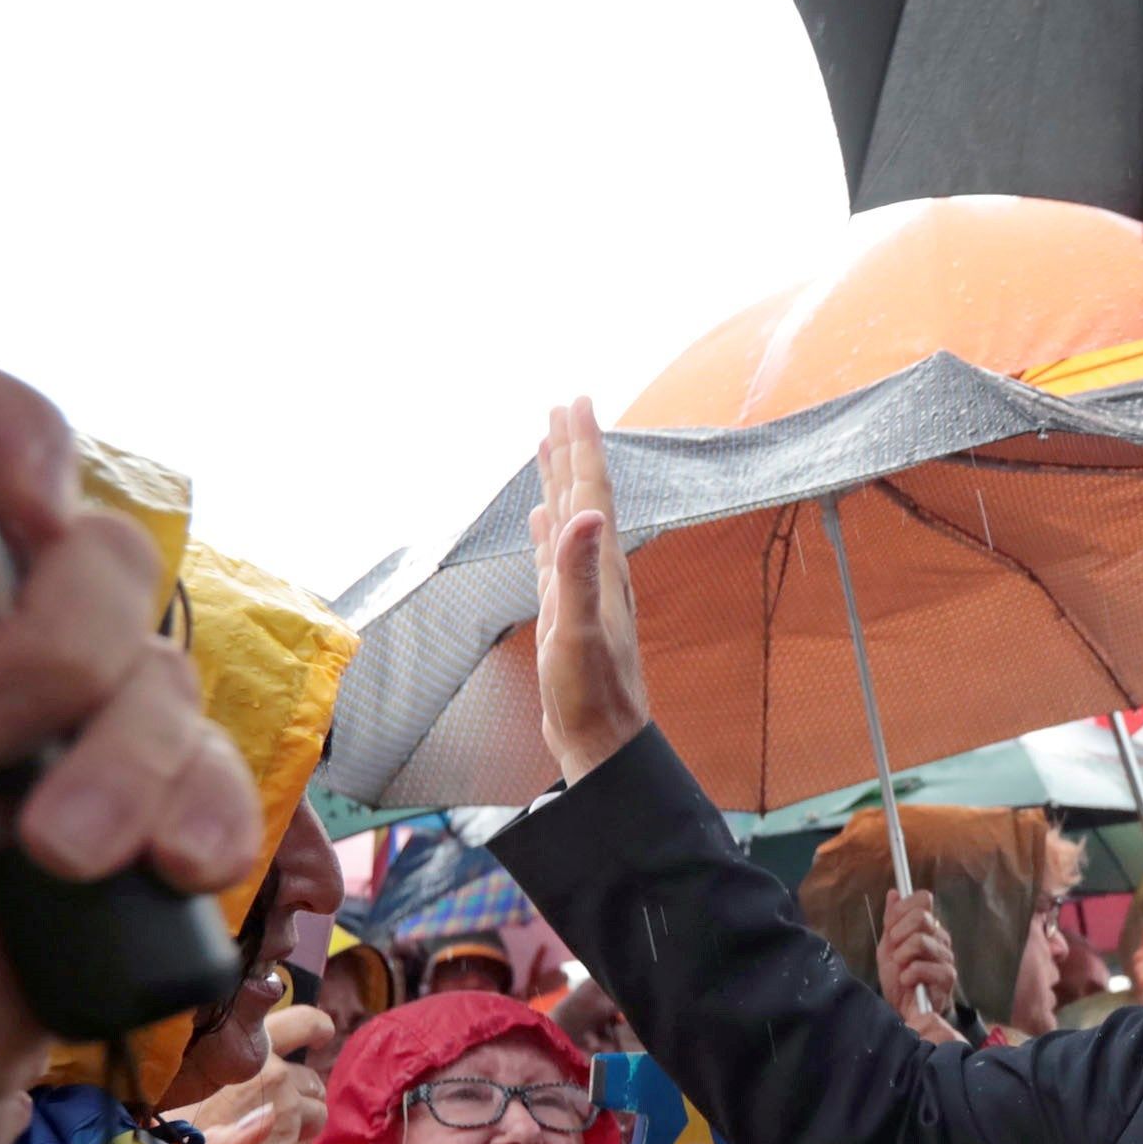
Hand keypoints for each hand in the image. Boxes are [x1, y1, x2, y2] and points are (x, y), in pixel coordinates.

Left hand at [0, 358, 260, 1143]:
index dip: (12, 439)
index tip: (14, 484)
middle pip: (101, 546)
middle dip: (65, 640)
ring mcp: (67, 735)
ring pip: (168, 671)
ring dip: (116, 766)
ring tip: (42, 849)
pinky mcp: (137, 826)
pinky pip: (222, 780)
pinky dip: (192, 825)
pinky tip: (135, 873)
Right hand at [183, 1020, 329, 1143]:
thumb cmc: (168, 1112)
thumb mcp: (192, 1070)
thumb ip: (227, 1056)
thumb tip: (256, 1050)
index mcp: (250, 1046)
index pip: (304, 1022)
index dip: (317, 1027)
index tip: (321, 1033)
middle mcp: (275, 1075)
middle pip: (311, 1078)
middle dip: (301, 1091)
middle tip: (273, 1101)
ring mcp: (286, 1112)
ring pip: (315, 1113)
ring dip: (299, 1120)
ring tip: (261, 1128)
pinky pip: (298, 1141)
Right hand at [527, 397, 650, 783]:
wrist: (600, 740)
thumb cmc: (591, 693)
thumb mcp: (580, 630)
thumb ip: (580, 573)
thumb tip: (587, 515)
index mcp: (599, 566)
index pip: (590, 491)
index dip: (582, 446)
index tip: (574, 403)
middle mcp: (594, 570)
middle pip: (582, 495)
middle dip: (571, 449)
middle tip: (562, 407)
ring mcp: (579, 590)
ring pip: (568, 520)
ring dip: (559, 482)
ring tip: (548, 447)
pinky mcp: (565, 612)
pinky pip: (554, 556)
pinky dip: (547, 529)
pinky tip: (542, 519)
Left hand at [876, 890, 958, 1030]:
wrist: (903, 1009)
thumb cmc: (898, 978)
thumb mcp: (888, 947)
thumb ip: (892, 920)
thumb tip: (894, 893)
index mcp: (928, 926)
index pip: (923, 899)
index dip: (902, 909)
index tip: (890, 927)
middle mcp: (940, 937)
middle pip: (921, 916)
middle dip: (899, 933)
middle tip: (894, 950)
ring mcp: (946, 956)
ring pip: (921, 940)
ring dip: (902, 956)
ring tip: (901, 969)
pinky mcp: (947, 977)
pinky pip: (924, 966)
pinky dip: (909, 974)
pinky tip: (907, 982)